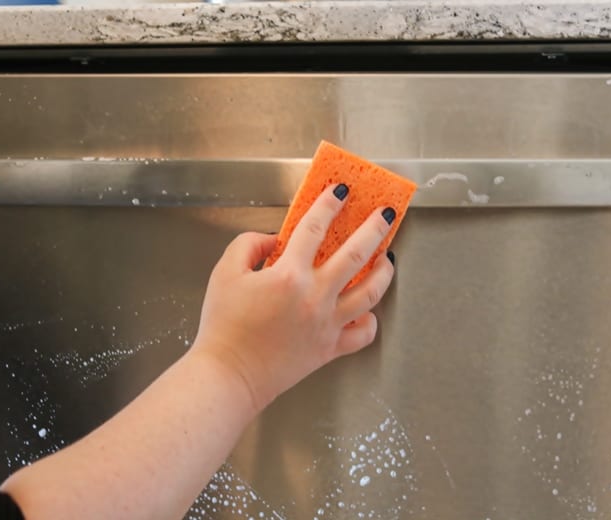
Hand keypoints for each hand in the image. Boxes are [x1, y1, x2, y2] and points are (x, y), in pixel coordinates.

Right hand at [192, 184, 395, 412]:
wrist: (228, 374)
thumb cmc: (223, 327)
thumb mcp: (224, 273)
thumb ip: (249, 245)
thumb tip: (273, 240)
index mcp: (289, 275)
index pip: (315, 227)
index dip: (329, 204)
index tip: (341, 190)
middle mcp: (315, 297)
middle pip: (355, 254)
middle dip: (374, 228)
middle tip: (385, 214)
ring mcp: (327, 324)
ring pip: (370, 292)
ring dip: (384, 271)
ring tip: (387, 258)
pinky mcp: (330, 348)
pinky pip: (363, 333)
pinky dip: (370, 320)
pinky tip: (367, 310)